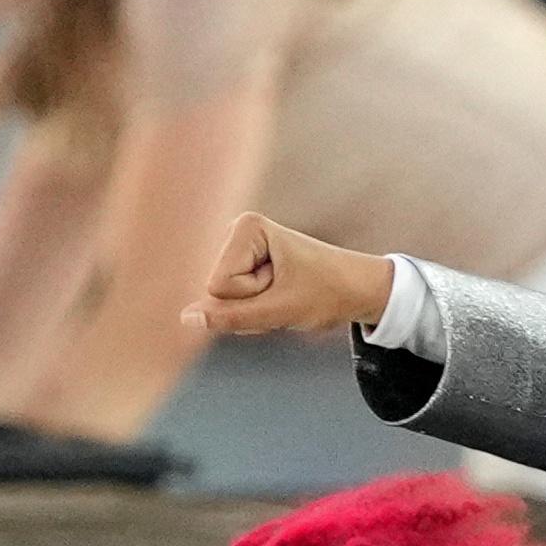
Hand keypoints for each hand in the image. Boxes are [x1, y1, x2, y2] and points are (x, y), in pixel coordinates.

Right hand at [189, 212, 368, 345]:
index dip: (253, 294)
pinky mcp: (242, 265)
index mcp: (247, 227)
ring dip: (256, 309)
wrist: (358, 288)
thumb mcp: (279, 310)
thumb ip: (230, 316)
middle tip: (286, 293)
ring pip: (223, 300)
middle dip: (252, 304)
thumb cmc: (327, 292)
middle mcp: (237, 231)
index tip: (285, 283)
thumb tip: (186, 318)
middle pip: (218, 291)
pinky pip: (232, 301)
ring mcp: (238, 249)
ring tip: (285, 294)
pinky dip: (257, 308)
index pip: (220, 285)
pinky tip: (279, 295)